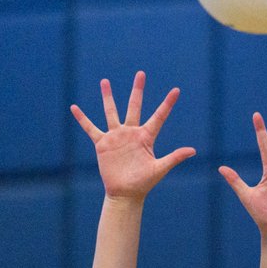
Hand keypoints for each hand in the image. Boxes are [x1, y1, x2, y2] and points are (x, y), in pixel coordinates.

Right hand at [71, 71, 193, 200]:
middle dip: (137, 91)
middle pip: (134, 106)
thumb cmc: (144, 183)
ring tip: (105, 81)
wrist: (125, 193)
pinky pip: (90, 128)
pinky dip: (82, 118)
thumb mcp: (160, 169)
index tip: (176, 90)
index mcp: (146, 137)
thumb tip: (193, 151)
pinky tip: (74, 107)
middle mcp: (131, 133)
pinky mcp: (103, 143)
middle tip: (141, 74)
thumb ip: (174, 158)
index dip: (167, 104)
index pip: (159, 116)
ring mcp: (116, 136)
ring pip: (111, 112)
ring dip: (108, 97)